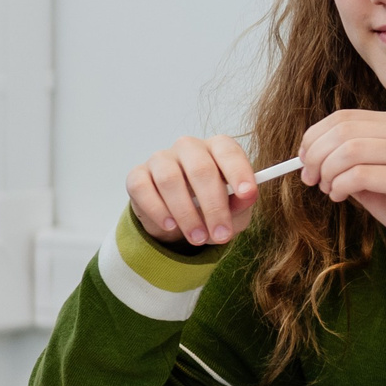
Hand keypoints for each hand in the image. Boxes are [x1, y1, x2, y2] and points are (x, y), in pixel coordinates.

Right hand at [127, 134, 259, 247]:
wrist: (176, 220)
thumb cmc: (209, 207)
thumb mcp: (233, 209)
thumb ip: (242, 203)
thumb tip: (247, 198)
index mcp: (216, 148)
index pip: (228, 151)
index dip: (238, 171)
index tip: (247, 194)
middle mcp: (188, 148)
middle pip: (200, 169)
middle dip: (213, 206)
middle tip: (221, 235)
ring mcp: (160, 159)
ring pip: (170, 179)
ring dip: (186, 213)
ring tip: (197, 237)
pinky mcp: (137, 175)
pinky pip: (143, 189)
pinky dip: (157, 210)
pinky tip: (170, 225)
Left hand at [296, 110, 385, 247]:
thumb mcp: (376, 179)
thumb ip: (350, 164)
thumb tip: (310, 160)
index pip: (344, 117)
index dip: (315, 136)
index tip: (302, 159)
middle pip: (343, 130)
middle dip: (315, 154)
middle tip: (309, 178)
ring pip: (349, 150)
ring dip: (328, 171)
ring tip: (329, 189)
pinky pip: (361, 174)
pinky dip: (341, 185)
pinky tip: (341, 197)